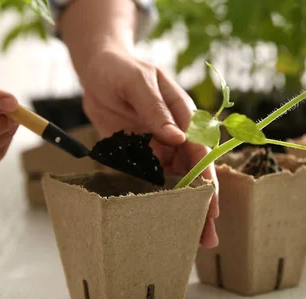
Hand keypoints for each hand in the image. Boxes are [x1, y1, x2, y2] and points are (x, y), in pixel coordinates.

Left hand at [59, 0, 218, 247]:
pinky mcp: (138, 153)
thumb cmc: (121, 68)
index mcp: (183, 113)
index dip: (206, 176)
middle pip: (193, 172)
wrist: (96, 71)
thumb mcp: (137, 81)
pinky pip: (148, 178)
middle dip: (202, 203)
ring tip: (189, 238)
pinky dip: (155, 199)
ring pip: (174, 181)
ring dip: (181, 207)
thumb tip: (177, 138)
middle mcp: (175, 134)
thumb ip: (155, 109)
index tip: (209, 201)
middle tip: (208, 236)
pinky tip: (158, 220)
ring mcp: (157, 146)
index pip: (199, 148)